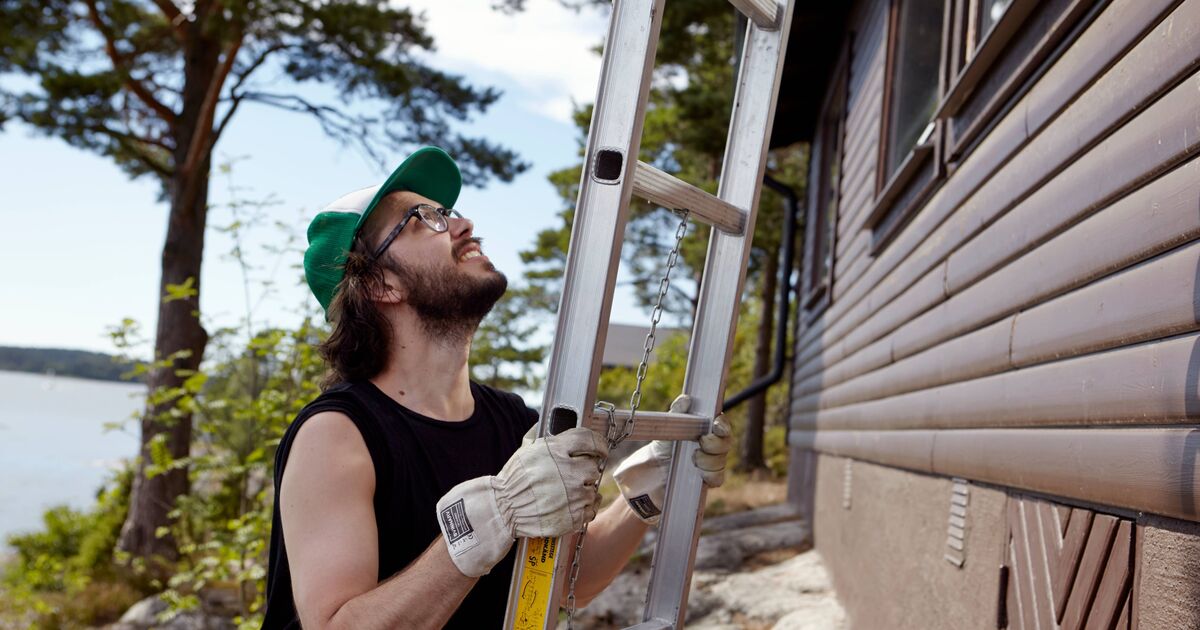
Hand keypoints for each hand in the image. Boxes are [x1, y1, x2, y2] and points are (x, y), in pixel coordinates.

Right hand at [435, 427, 607, 576]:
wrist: (503, 509)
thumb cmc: (514, 478)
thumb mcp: (526, 449)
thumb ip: (543, 435)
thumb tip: (552, 421)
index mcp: (557, 450)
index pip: (590, 440)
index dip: (599, 444)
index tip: (601, 449)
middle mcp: (568, 471)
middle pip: (593, 467)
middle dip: (585, 470)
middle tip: (573, 475)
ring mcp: (573, 495)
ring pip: (592, 489)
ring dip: (583, 490)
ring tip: (565, 493)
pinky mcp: (573, 516)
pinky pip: (590, 509)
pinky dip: (583, 508)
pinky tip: (570, 505)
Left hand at [611, 395, 731, 524]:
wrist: (649, 474)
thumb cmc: (661, 448)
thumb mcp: (666, 428)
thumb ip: (676, 413)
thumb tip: (686, 398)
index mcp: (703, 431)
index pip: (722, 426)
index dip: (723, 424)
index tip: (716, 424)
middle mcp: (710, 448)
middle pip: (726, 443)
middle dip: (716, 443)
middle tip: (702, 442)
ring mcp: (709, 465)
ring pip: (722, 461)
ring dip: (708, 460)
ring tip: (693, 459)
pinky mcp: (705, 482)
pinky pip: (718, 478)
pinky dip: (709, 475)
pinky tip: (697, 472)